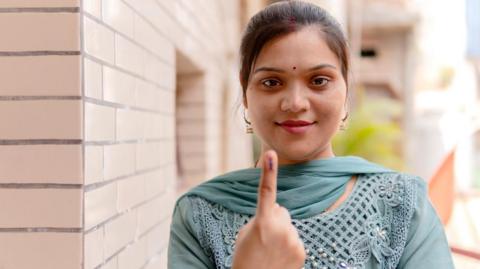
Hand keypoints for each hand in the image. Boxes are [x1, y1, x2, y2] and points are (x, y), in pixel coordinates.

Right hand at [232, 150, 305, 268]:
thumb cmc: (244, 258)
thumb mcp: (245, 234)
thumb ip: (261, 218)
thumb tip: (277, 214)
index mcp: (262, 221)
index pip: (266, 191)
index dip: (268, 171)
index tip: (270, 153)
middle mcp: (281, 228)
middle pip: (280, 211)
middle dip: (273, 219)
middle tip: (262, 238)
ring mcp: (293, 240)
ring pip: (288, 226)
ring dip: (280, 233)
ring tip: (270, 251)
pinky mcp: (301, 251)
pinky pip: (294, 239)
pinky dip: (288, 245)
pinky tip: (278, 257)